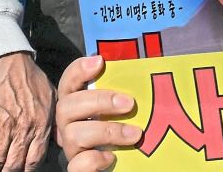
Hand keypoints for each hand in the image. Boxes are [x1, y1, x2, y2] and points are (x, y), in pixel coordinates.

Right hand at [0, 52, 54, 171]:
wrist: (8, 60)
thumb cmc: (31, 77)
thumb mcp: (52, 96)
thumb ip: (54, 119)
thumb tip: (59, 139)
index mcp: (42, 123)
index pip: (36, 159)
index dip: (28, 170)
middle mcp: (25, 129)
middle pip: (15, 164)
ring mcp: (6, 126)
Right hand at [56, 55, 139, 171]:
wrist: (131, 161)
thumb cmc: (131, 125)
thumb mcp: (129, 104)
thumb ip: (131, 87)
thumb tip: (155, 66)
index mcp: (79, 102)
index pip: (69, 81)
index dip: (79, 70)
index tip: (100, 61)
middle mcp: (69, 123)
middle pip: (66, 106)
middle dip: (99, 101)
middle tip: (129, 104)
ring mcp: (72, 146)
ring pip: (74, 135)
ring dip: (108, 131)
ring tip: (135, 134)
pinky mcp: (79, 168)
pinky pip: (77, 164)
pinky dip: (94, 159)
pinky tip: (111, 157)